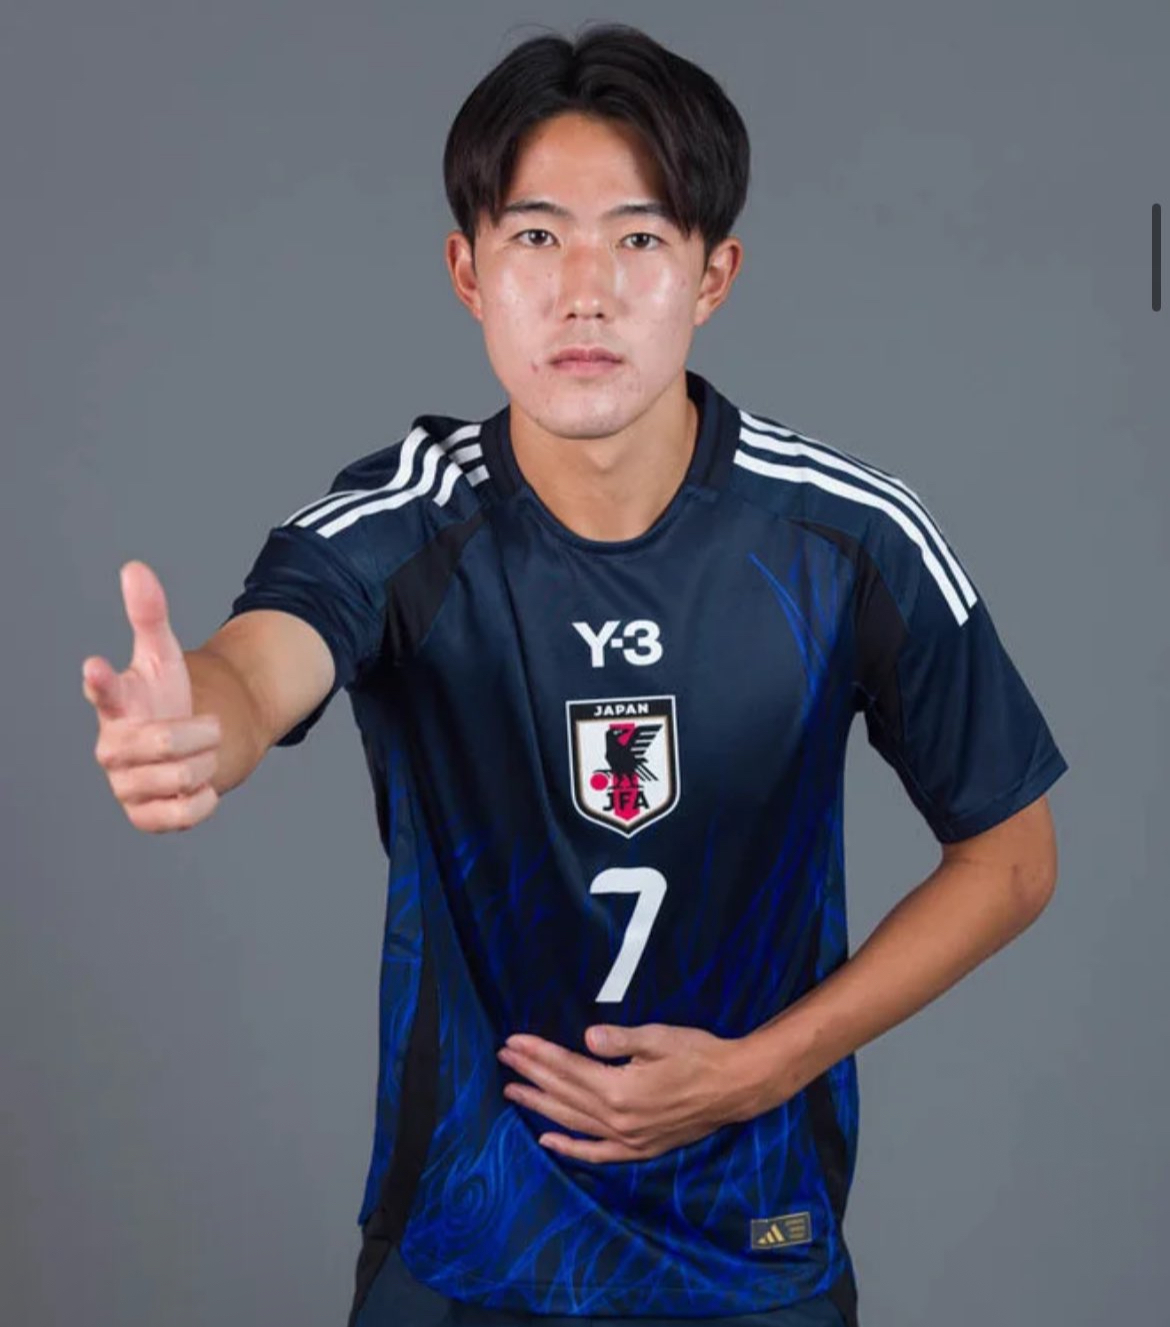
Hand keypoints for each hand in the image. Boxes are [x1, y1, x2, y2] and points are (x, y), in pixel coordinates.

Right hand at [83, 560, 221, 832]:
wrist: (186, 746)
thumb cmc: (163, 698)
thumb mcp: (162, 656)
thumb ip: (148, 614)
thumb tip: (134, 567)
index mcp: (115, 704)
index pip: (103, 690)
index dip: (100, 680)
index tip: (95, 665)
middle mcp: (112, 748)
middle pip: (166, 743)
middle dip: (200, 734)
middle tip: (204, 729)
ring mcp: (124, 786)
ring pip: (183, 778)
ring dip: (206, 764)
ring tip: (196, 757)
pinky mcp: (144, 818)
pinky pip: (186, 814)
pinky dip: (204, 800)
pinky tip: (198, 788)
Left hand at [497, 1022, 756, 1163]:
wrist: (735, 1086)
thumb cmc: (698, 1054)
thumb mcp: (660, 1037)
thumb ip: (620, 1039)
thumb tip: (586, 1037)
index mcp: (620, 1090)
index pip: (567, 1069)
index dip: (538, 1054)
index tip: (513, 1042)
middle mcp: (618, 1120)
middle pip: (563, 1094)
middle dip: (530, 1075)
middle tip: (503, 1059)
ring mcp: (628, 1139)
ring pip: (572, 1122)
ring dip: (540, 1106)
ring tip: (513, 1092)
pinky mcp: (640, 1148)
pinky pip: (597, 1153)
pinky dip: (570, 1148)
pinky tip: (548, 1140)